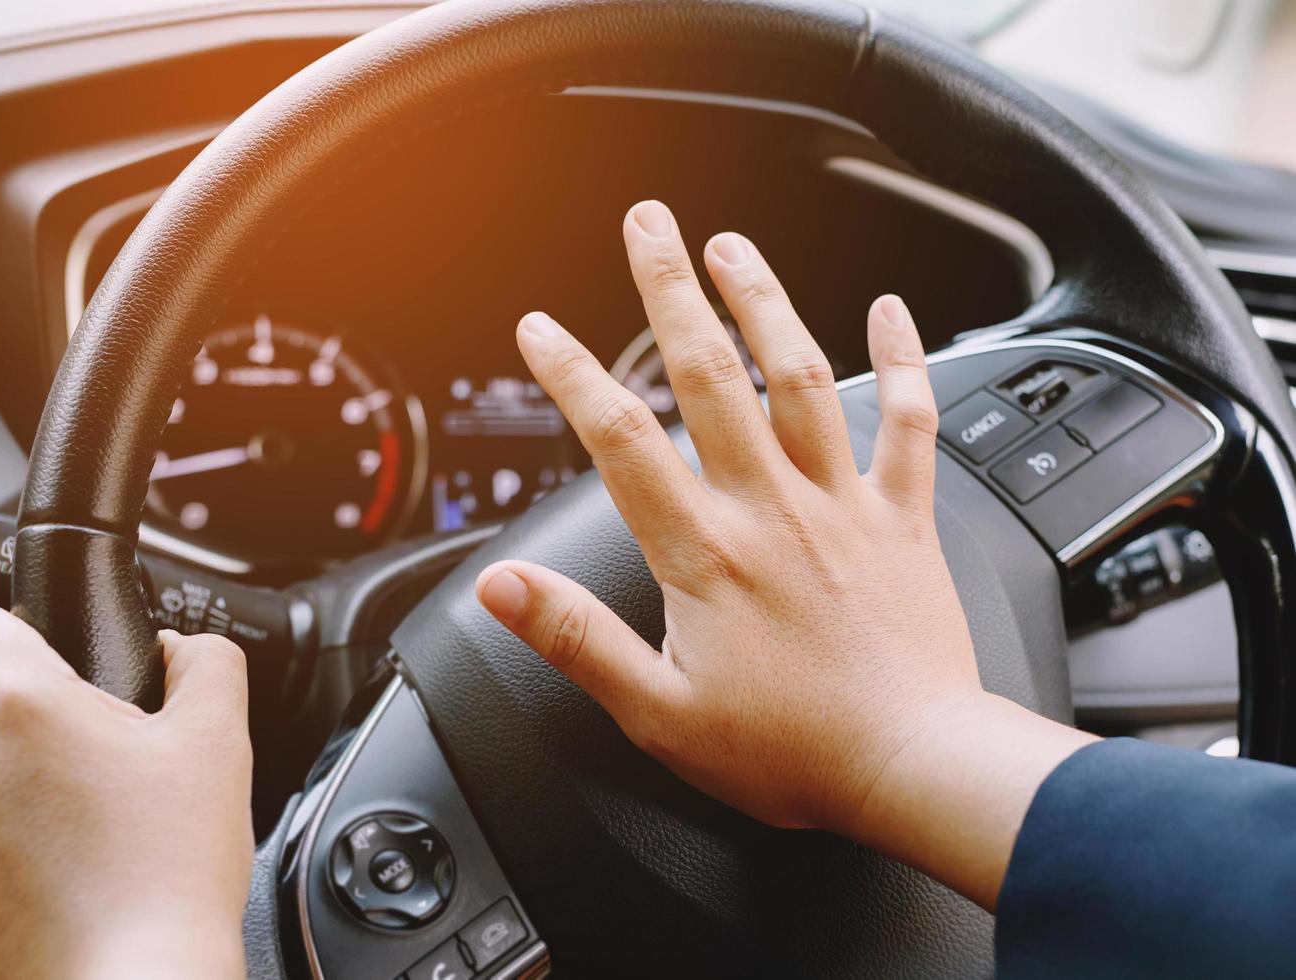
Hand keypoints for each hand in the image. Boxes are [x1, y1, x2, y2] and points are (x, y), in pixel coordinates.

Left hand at [0, 601, 252, 978]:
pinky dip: (3, 878)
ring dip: (22, 811)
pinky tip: (62, 894)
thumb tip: (179, 649)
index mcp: (22, 707)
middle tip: (108, 787)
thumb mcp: (219, 738)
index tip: (34, 660)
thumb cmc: (172, 871)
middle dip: (43, 744)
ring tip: (91, 849)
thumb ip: (203, 662)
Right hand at [476, 200, 1093, 907]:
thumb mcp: (658, 713)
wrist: (916, 767)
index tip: (540, 329)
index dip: (571, 376)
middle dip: (669, 291)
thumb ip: (577, 638)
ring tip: (732, 246)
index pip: (620, 440)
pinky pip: (909, 423)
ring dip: (763, 302)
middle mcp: (772, 508)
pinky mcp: (904, 519)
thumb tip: (502, 588)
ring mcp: (842, 504)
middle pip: (709, 376)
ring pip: (799, 377)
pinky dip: (903, 361)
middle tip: (648, 224)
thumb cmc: (792, 752)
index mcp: (706, 552)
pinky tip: (892, 310)